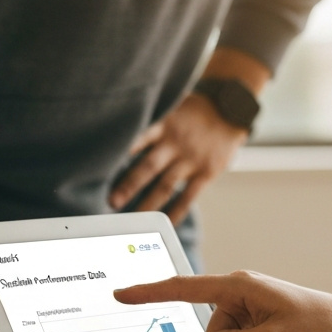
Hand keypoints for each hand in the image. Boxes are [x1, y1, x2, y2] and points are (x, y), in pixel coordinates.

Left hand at [108, 93, 247, 224]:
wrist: (231, 109)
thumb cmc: (194, 111)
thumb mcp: (171, 106)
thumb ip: (151, 122)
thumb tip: (118, 135)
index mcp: (164, 125)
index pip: (137, 138)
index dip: (119, 152)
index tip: (100, 167)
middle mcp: (175, 143)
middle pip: (148, 166)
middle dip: (128, 185)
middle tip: (110, 202)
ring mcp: (191, 160)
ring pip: (166, 186)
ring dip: (148, 204)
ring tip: (133, 219)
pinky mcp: (206, 172)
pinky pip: (189, 196)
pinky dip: (177, 212)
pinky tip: (165, 225)